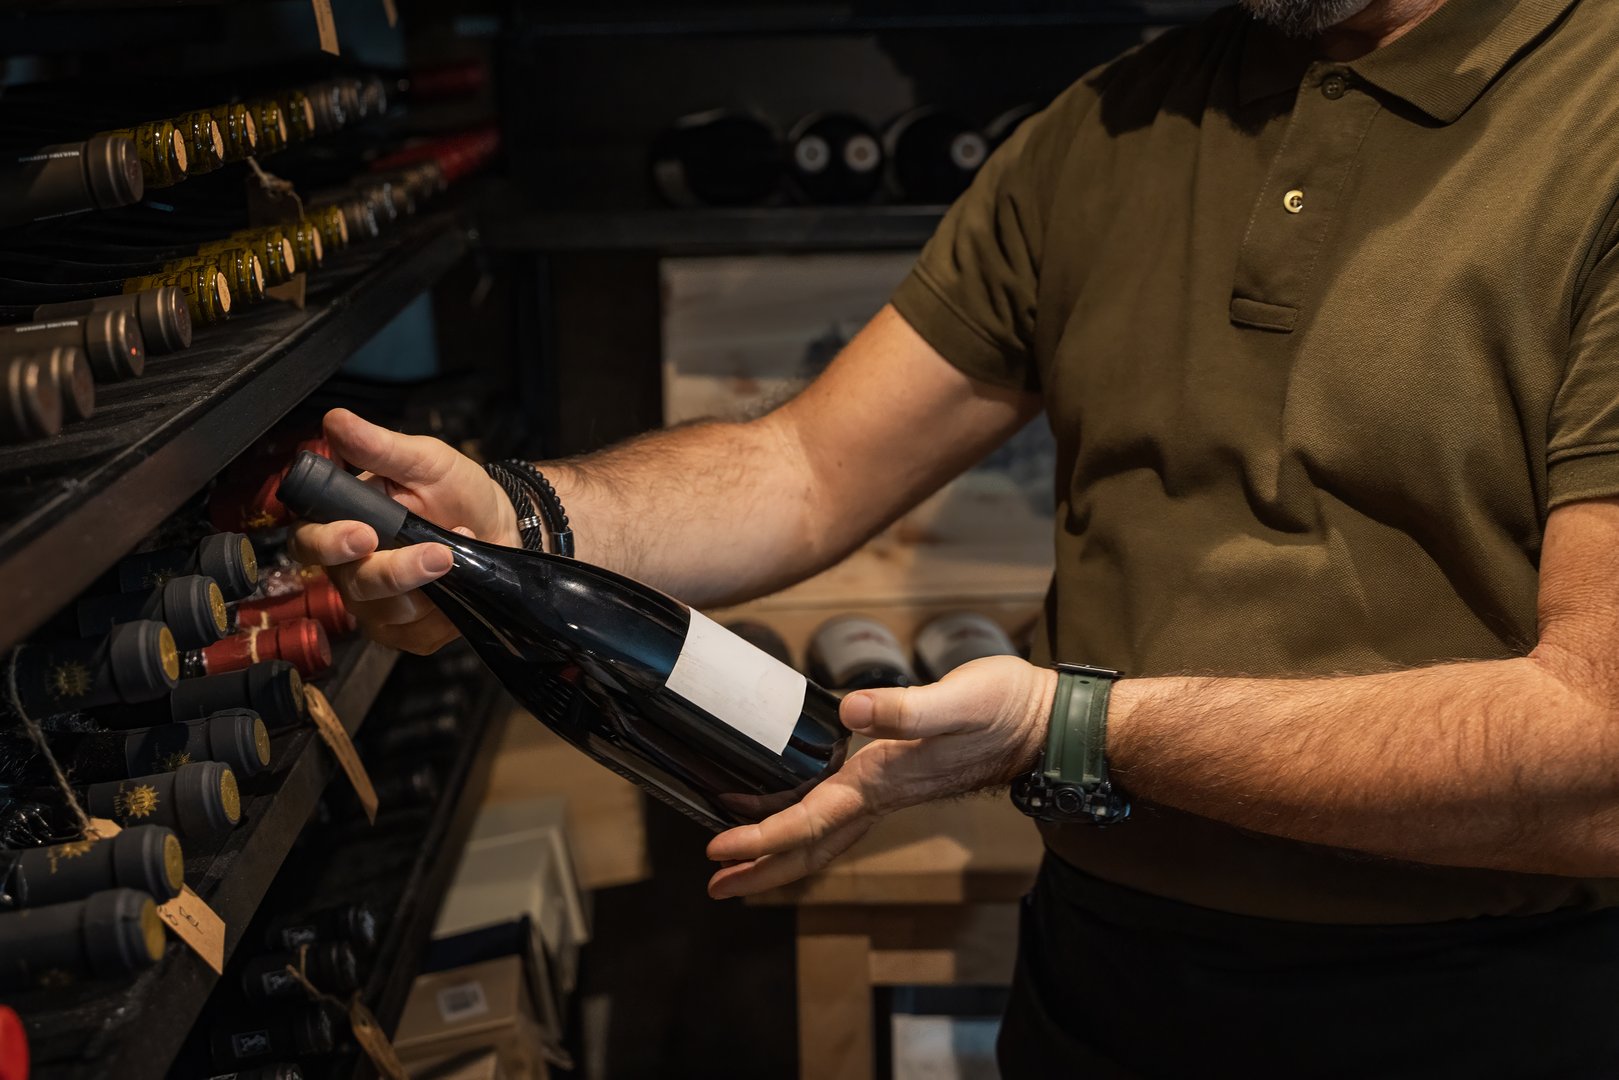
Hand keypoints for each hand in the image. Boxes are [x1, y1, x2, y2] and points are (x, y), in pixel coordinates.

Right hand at [287, 408, 520, 653]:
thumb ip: (380, 447)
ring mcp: (376, 605)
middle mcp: (350, 569)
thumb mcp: (426, 460)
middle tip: (436, 554)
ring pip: (384, 612)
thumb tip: (336, 420)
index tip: (364, 534)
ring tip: (461, 551)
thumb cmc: (456, 491)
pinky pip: (415, 633)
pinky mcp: (406, 632)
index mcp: (342, 524)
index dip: (330, 543)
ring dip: (429, 586)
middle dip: (393, 572)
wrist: (501, 527)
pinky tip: (460, 582)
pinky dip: (443, 610)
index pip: (310, 542)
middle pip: (351, 583)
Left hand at [705, 655, 1056, 898]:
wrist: (1042, 722)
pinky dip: (804, 824)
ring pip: (823, 836)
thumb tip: (855, 712)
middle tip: (715, 886)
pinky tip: (788, 813)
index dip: (762, 836)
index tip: (718, 848)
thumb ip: (906, 710)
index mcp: (884, 781)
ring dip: (779, 853)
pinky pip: (838, 814)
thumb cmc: (1004, 709)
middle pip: (811, 847)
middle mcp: (881, 795)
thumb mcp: (957, 701)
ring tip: (736, 864)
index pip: (811, 820)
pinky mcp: (896, 778)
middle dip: (761, 869)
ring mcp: (889, 791)